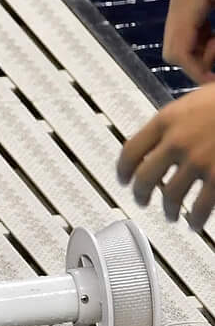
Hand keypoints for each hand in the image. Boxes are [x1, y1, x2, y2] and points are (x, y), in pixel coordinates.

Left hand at [118, 88, 214, 228]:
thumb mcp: (192, 103)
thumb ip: (174, 123)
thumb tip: (161, 140)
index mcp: (166, 121)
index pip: (131, 151)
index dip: (123, 169)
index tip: (124, 178)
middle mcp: (177, 142)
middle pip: (146, 178)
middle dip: (141, 194)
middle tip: (142, 200)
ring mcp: (198, 161)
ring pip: (172, 196)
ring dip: (169, 210)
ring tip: (171, 215)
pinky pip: (201, 206)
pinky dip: (196, 218)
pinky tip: (195, 222)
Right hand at [166, 0, 214, 83]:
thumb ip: (214, 33)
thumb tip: (211, 56)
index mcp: (188, 6)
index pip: (180, 54)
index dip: (199, 74)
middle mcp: (179, 4)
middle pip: (174, 51)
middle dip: (199, 64)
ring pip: (182, 38)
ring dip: (204, 50)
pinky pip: (190, 24)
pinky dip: (205, 36)